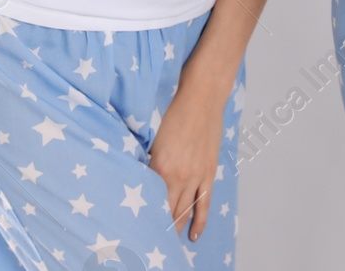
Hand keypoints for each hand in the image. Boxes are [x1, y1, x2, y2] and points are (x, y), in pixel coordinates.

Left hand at [147, 79, 227, 243]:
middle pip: (166, 211)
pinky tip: (193, 236)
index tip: (136, 231)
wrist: (201, 98)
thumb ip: (150, 163)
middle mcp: (177, 176)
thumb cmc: (175, 114)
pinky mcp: (208, 173)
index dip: (143, 218)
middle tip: (150, 243)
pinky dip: (199, 222)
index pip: (149, 202)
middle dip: (158, 229)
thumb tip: (143, 180)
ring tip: (167, 245)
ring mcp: (195, 177)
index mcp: (159, 167)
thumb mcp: (155, 140)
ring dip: (175, 229)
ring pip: (184, 212)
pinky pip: (203, 204)